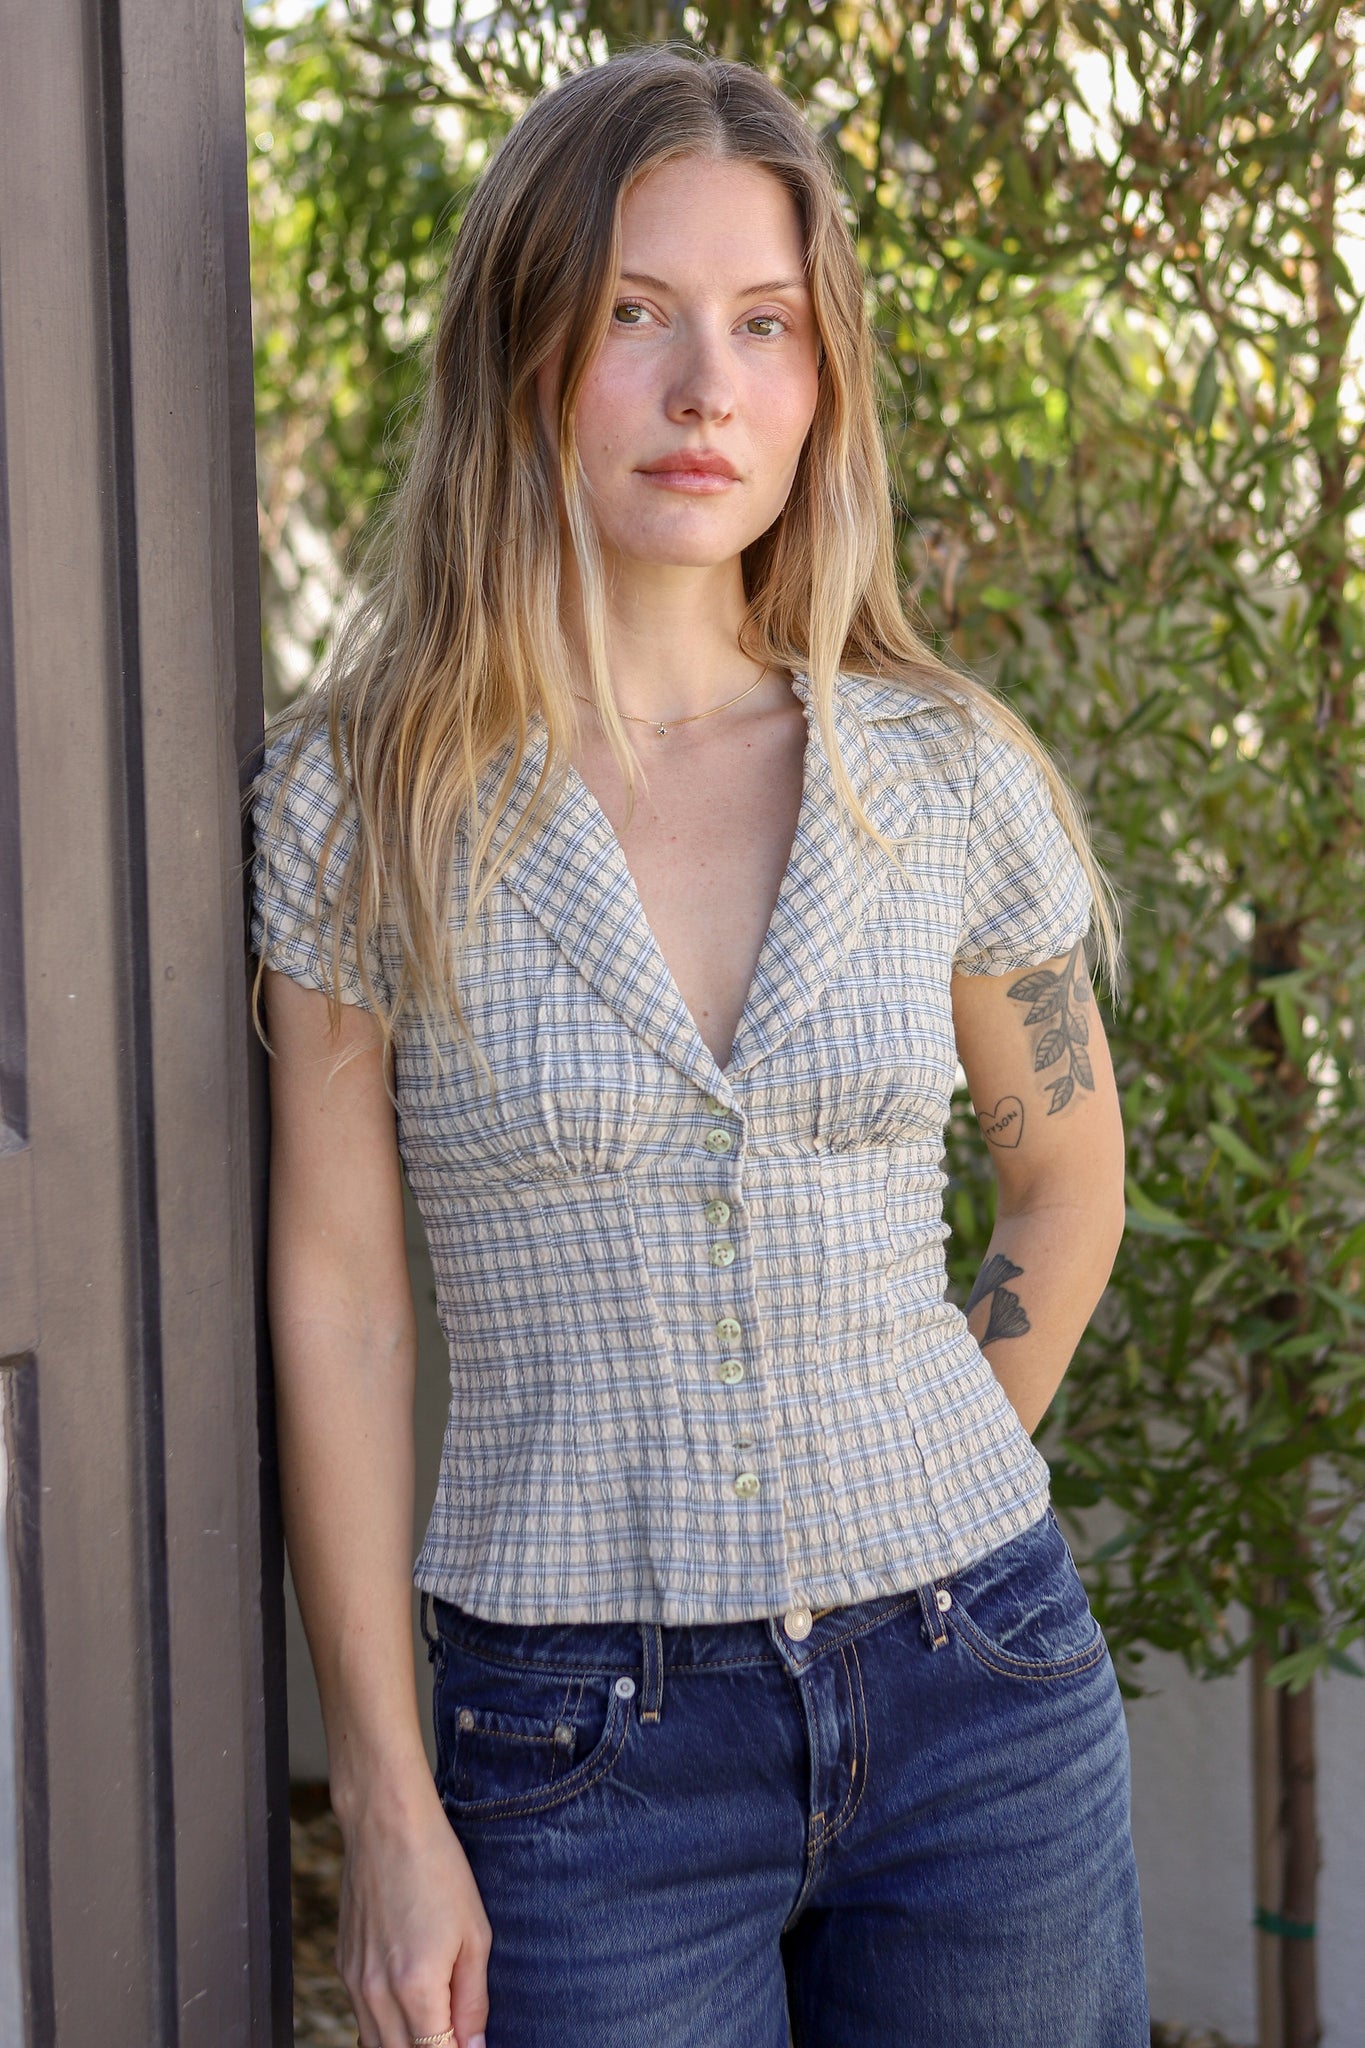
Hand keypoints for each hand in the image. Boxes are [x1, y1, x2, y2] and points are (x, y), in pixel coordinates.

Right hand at [336, 1776, 490, 2047]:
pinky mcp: (343, 1968)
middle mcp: (376, 1994)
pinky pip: (362, 2019)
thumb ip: (473, 2000)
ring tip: (437, 2025)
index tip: (472, 2045)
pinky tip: (410, 2009)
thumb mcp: (475, 1935)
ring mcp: (354, 1983)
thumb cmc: (439, 1870)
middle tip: (457, 2036)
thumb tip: (475, 2047)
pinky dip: (386, 2028)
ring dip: (407, 2046)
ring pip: (376, 2046)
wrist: (386, 1824)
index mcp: (416, 1988)